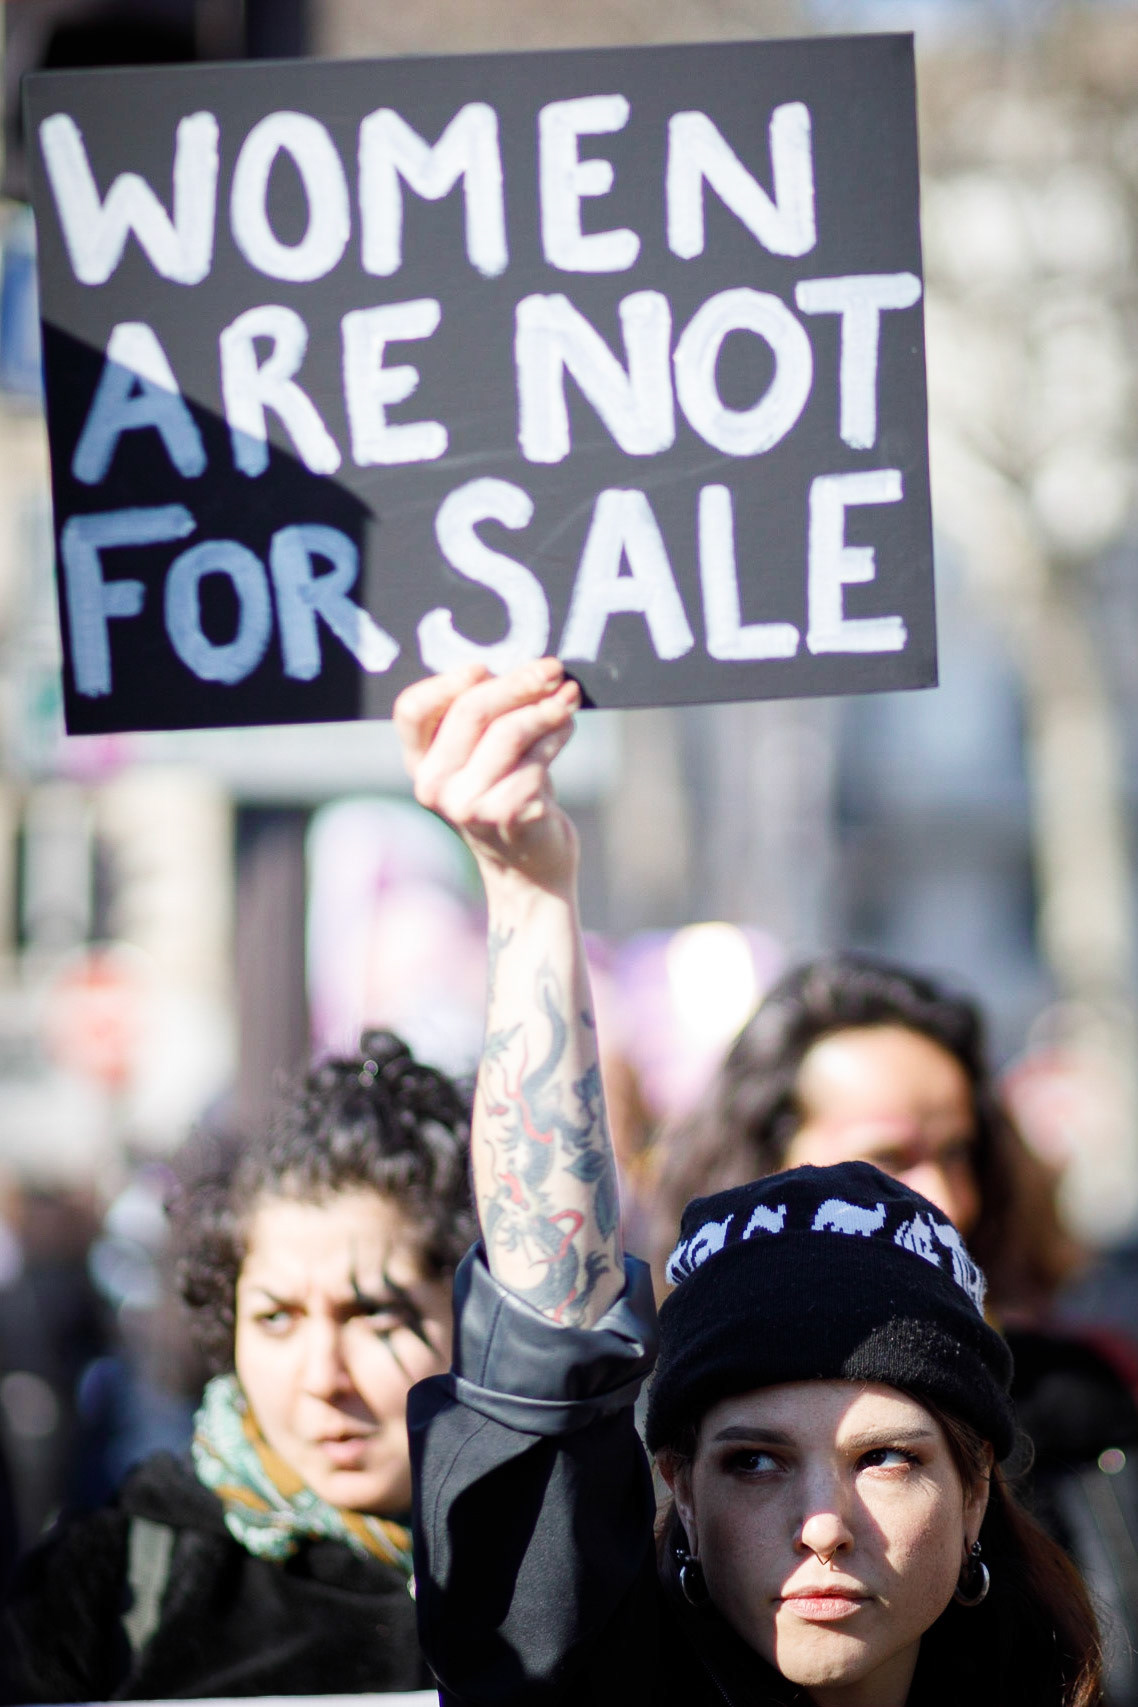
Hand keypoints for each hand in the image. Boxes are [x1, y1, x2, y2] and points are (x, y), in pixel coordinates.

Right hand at [394, 659, 581, 897]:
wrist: (530, 872)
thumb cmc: (509, 800)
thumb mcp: (485, 759)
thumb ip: (486, 720)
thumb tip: (527, 670)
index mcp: (421, 765)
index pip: (412, 711)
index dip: (445, 683)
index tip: (483, 669)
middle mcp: (435, 786)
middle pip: (470, 711)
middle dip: (518, 683)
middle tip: (552, 669)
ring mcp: (467, 804)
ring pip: (509, 732)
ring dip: (546, 709)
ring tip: (567, 698)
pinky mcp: (505, 815)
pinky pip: (537, 758)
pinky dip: (558, 735)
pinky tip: (566, 729)